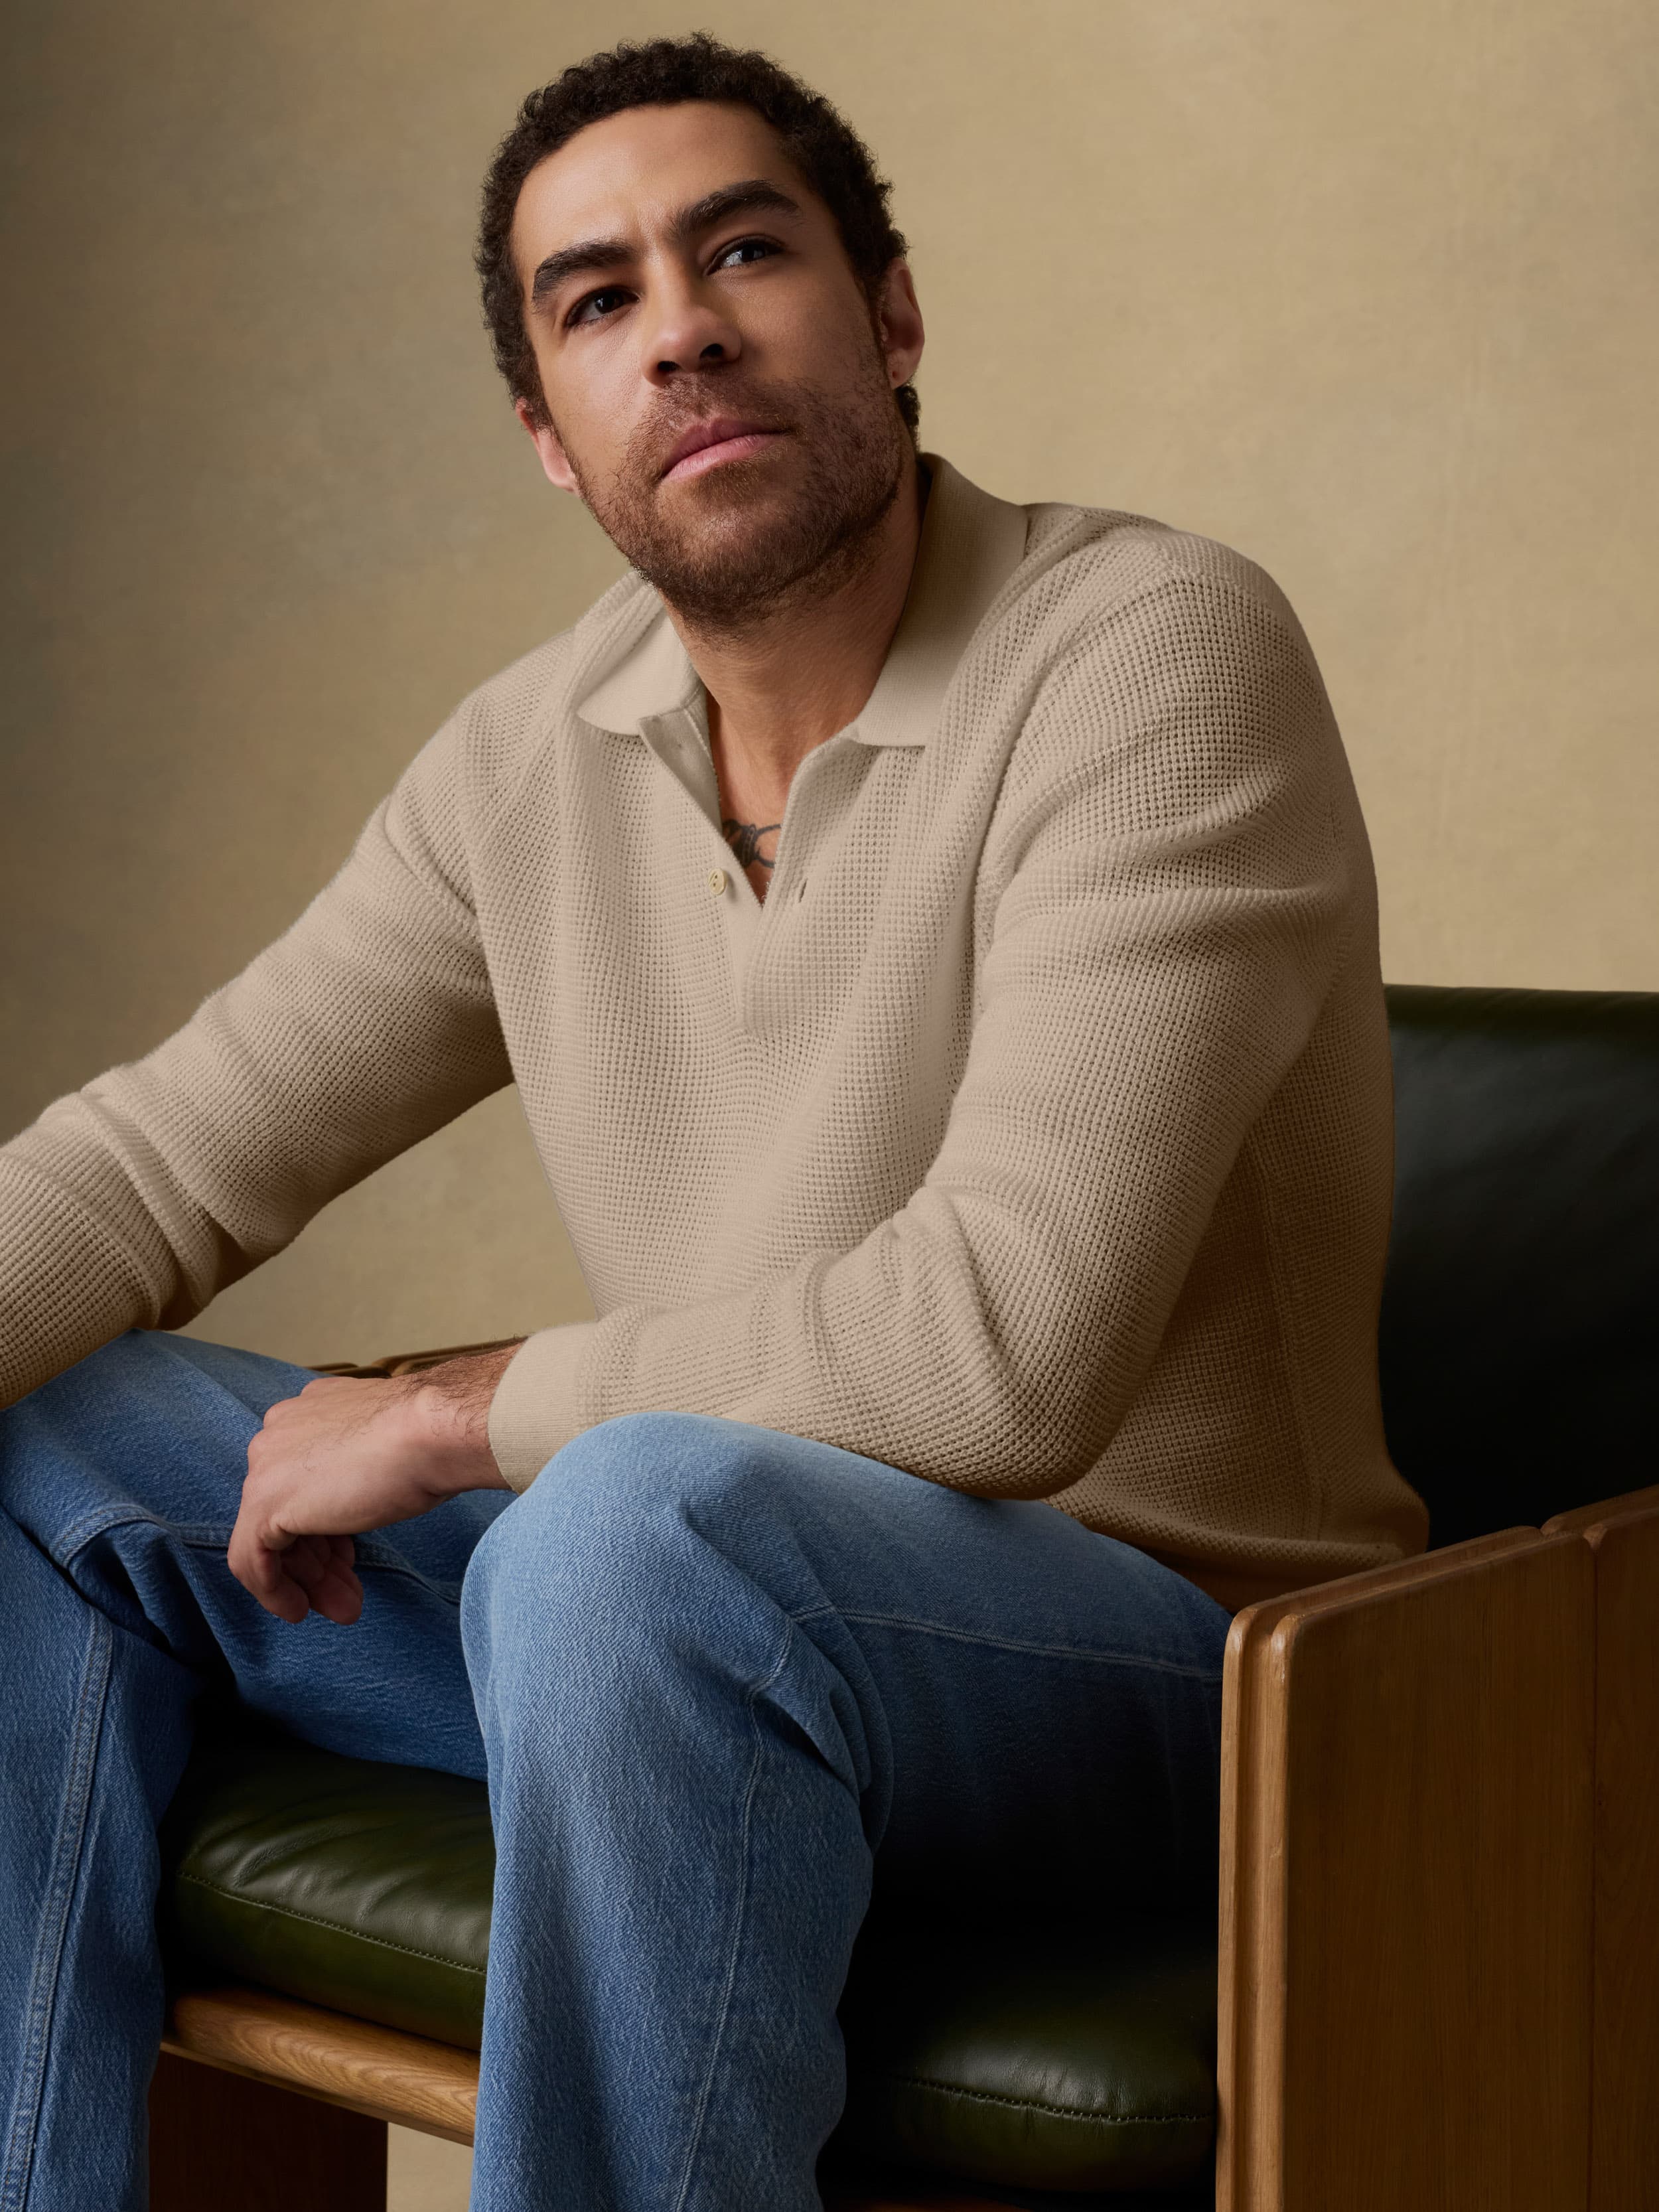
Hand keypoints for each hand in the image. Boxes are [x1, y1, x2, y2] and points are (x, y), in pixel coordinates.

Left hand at [228, 1345, 518, 1625]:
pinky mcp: (264, 1505)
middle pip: (286, 1512)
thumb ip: (359, 1469)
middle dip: (318, 1561)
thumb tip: (359, 1499)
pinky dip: (272, 1591)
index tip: (352, 1558)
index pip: (304, 1483)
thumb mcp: (387, 1453)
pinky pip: (250, 1560)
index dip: (327, 1528)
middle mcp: (278, 1433)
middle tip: (348, 1595)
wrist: (431, 1433)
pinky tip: (298, 1610)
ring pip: (269, 1538)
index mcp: (308, 1414)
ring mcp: (265, 1467)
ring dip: (305, 1581)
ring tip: (343, 1609)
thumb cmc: (427, 1439)